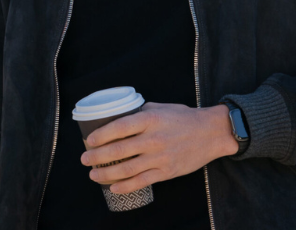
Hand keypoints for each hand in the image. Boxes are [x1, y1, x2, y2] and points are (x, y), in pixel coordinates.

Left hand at [80, 103, 237, 194]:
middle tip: (84, 159)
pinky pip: (142, 181)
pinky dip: (125, 186)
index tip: (88, 141)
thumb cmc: (183, 118)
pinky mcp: (167, 171)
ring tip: (93, 174)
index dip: (100, 135)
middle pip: (118, 150)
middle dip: (97, 157)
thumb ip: (138, 112)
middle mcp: (153, 139)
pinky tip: (113, 187)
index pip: (118, 127)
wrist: (211, 133)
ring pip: (127, 168)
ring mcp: (160, 157)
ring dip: (106, 174)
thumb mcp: (159, 107)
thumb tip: (117, 116)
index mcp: (149, 120)